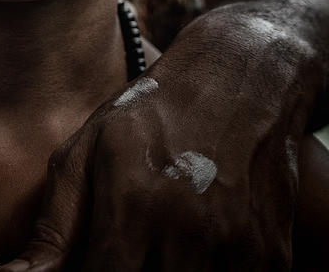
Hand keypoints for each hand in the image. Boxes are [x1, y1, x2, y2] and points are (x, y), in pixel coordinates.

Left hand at [0, 9, 306, 270]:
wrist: (241, 76)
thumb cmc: (152, 111)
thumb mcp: (90, 148)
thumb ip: (55, 222)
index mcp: (135, 203)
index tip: (91, 260)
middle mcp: (188, 230)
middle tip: (126, 248)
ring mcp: (237, 246)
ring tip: (156, 244)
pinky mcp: (273, 255)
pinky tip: (196, 247)